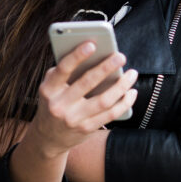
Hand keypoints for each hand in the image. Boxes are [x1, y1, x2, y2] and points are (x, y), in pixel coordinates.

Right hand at [29, 41, 137, 158]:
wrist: (48, 137)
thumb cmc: (54, 102)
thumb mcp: (51, 87)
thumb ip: (65, 72)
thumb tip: (93, 53)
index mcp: (49, 89)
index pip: (63, 69)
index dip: (77, 56)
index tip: (92, 44)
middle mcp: (59, 105)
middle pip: (87, 83)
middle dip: (106, 67)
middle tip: (120, 56)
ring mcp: (74, 119)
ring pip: (104, 100)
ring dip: (121, 86)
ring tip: (132, 74)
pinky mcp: (87, 128)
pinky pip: (110, 115)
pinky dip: (124, 102)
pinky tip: (131, 92)